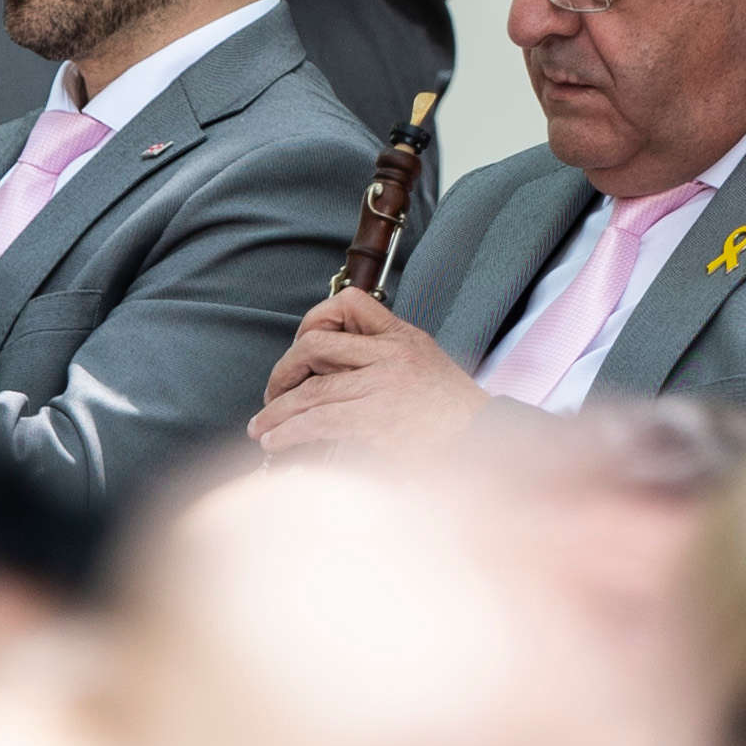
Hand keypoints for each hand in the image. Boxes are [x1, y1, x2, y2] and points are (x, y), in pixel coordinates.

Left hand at [250, 283, 494, 454]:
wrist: (484, 441)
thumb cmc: (454, 415)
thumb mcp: (424, 367)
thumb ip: (382, 360)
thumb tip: (329, 376)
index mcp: (402, 336)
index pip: (349, 303)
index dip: (315, 320)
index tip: (301, 348)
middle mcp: (390, 354)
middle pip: (316, 345)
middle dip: (285, 370)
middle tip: (273, 394)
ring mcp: (383, 385)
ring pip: (312, 389)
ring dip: (277, 410)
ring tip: (261, 428)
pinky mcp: (377, 418)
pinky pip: (319, 419)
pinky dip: (290, 431)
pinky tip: (276, 441)